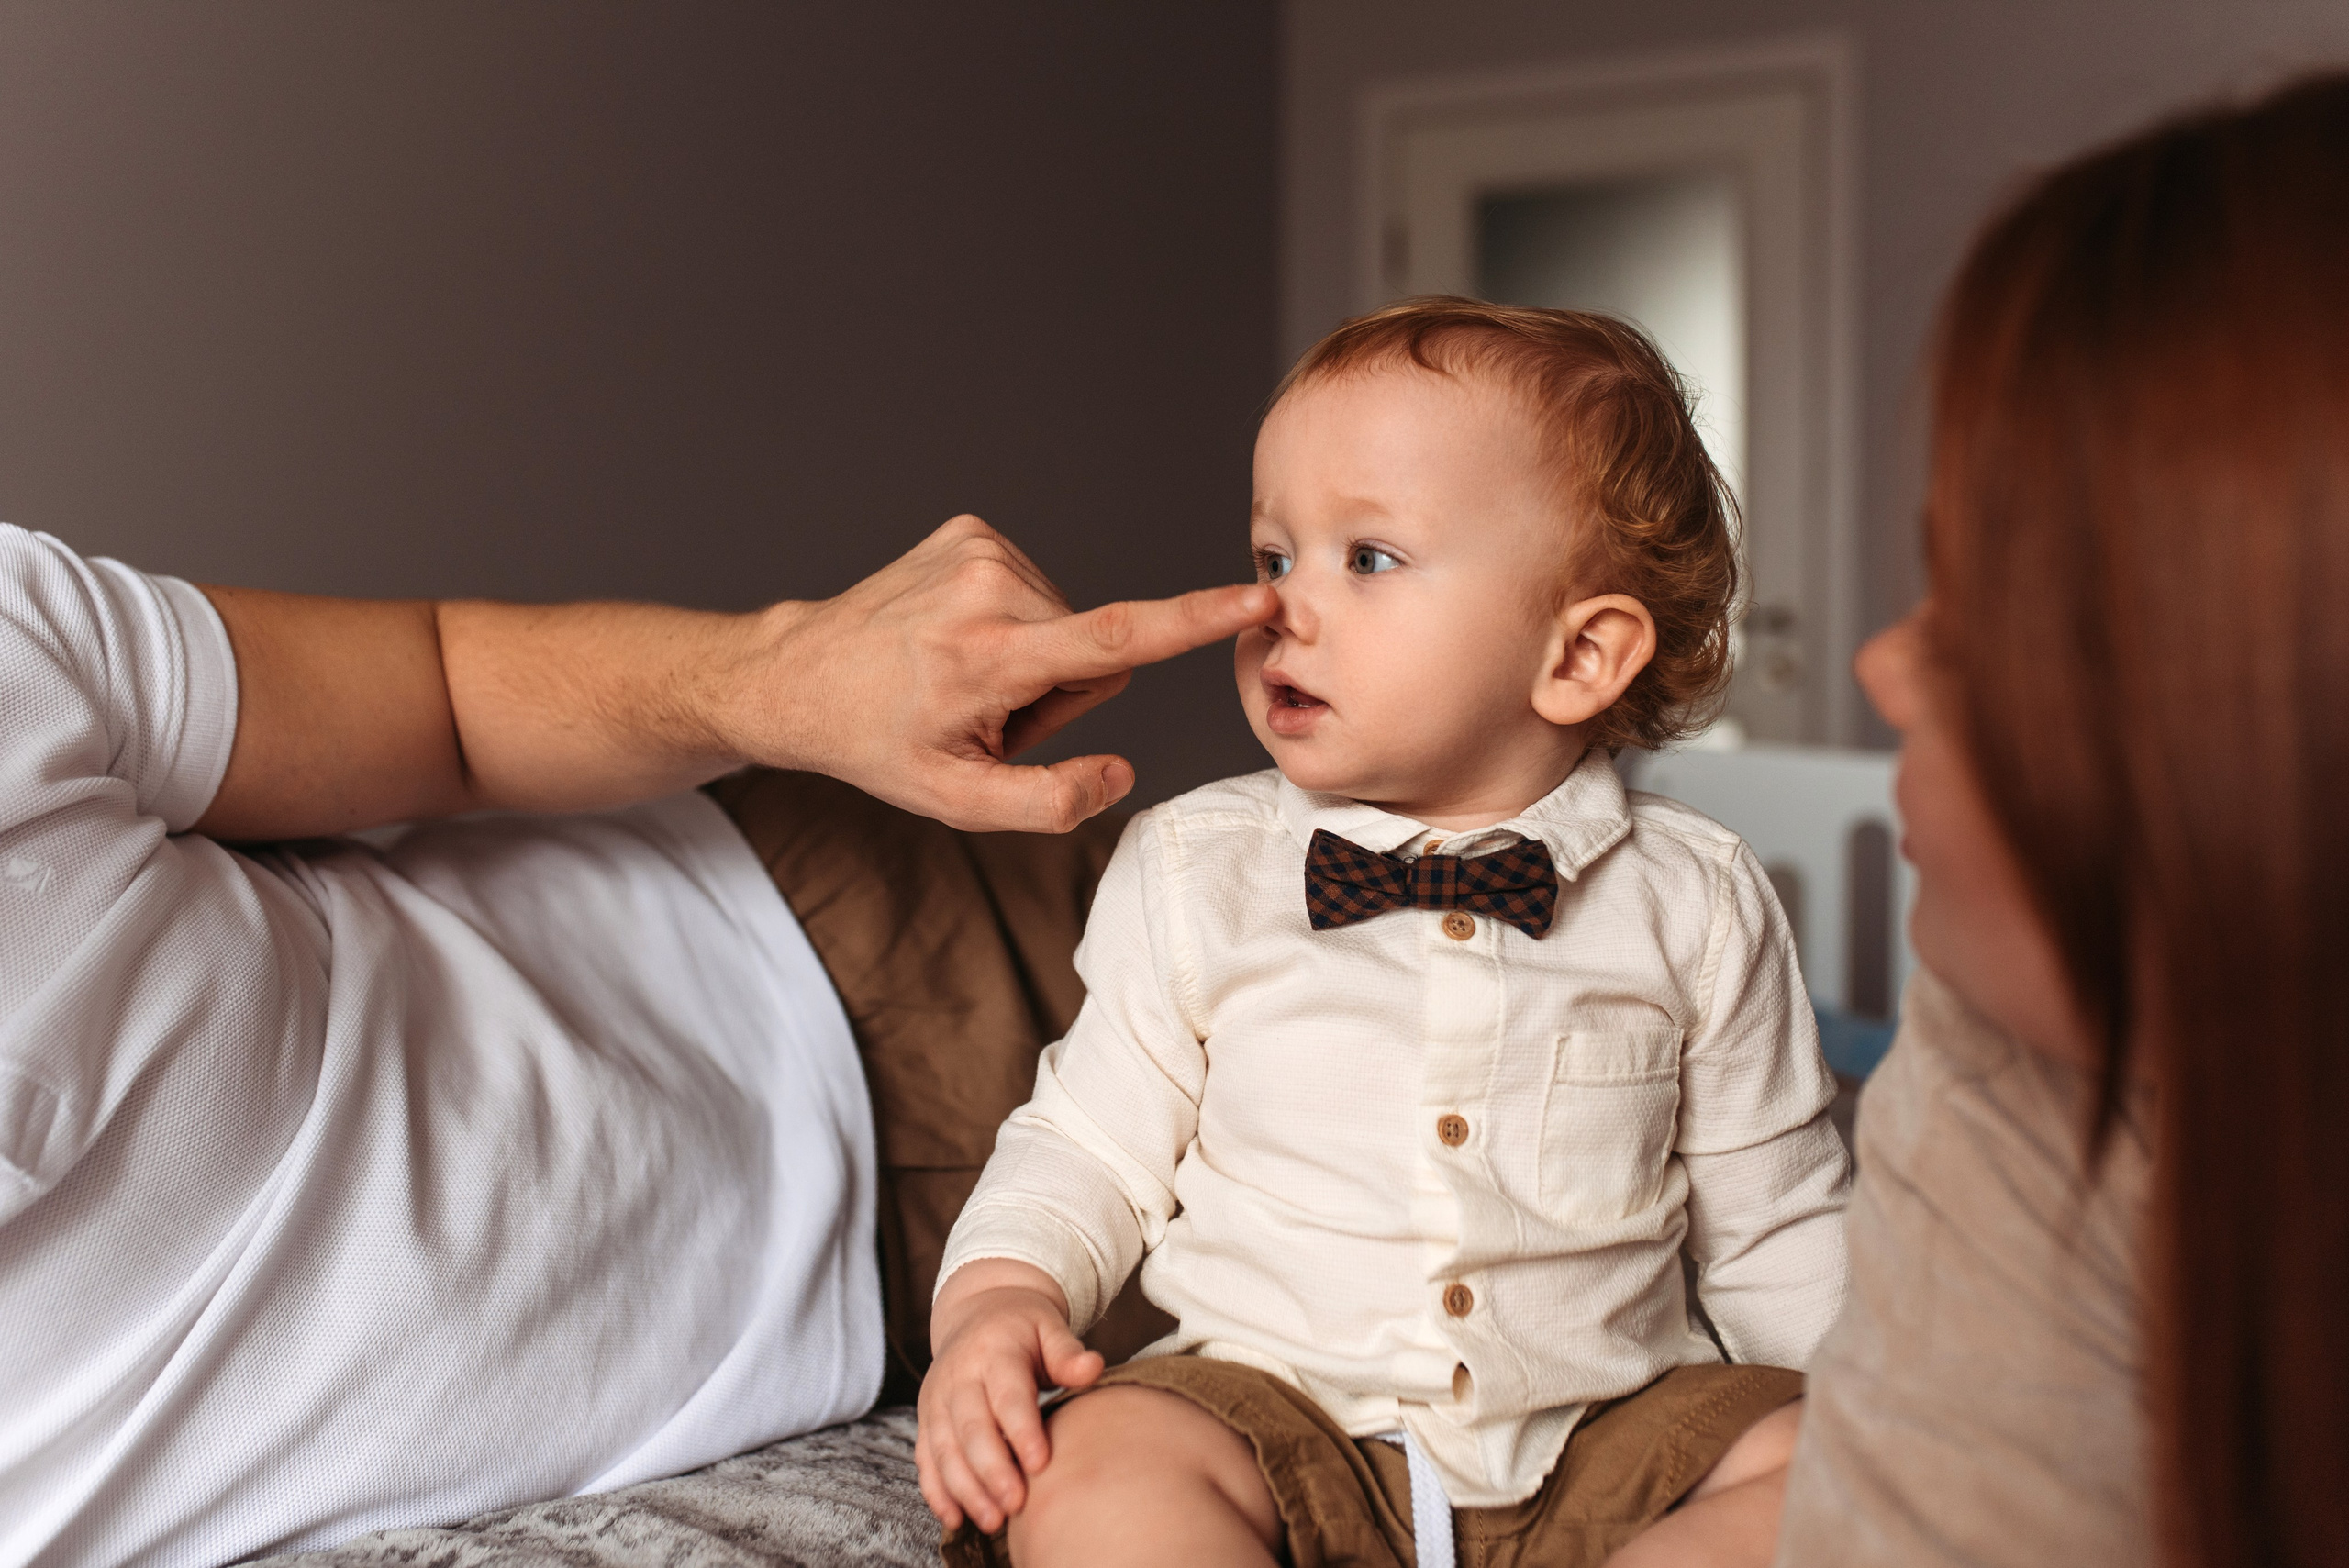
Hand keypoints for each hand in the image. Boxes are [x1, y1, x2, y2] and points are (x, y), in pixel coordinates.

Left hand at [735, 515, 1276, 832]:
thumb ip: (1049, 803)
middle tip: (986, 712)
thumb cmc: (880, 743)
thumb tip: (1120, 774)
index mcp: (992, 657)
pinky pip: (1037, 589)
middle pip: (1095, 652)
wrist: (802, 676)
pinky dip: (1010, 624)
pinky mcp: (970, 529)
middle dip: (1058, 692)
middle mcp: (989, 589)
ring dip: (1030, 660)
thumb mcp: (957, 801)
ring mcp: (978, 549)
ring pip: (1067, 622)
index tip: (1251, 599)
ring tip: (964, 677)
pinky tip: (956, 640)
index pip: (1114, 640)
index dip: (1192, 622)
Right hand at [915, 1259, 1105, 1533]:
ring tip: (994, 1520)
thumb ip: (1067, 1352)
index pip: (1007, 1395)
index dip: (1022, 1430)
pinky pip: (926, 1459)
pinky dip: (937, 1491)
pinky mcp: (927, 1420)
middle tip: (1017, 1503)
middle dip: (992, 1469)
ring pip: (945, 1450)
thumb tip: (1094, 1367)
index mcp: (993, 1351)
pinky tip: (956, 1518)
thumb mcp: (1048, 1327)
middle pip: (971, 1429)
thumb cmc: (1023, 1326)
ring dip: (966, 1488)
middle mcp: (958, 1377)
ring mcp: (937, 1400)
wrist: (976, 1312)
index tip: (1041, 1463)